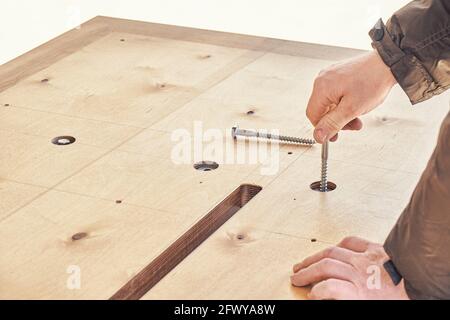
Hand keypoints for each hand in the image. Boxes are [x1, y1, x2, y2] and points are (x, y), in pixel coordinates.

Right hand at [290, 236, 408, 299]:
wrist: (425, 284)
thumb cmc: (402, 299)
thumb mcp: (371, 306)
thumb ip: (348, 299)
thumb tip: (330, 297)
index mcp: (360, 293)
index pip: (327, 289)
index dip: (314, 292)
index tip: (310, 295)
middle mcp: (360, 274)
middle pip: (325, 267)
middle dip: (306, 272)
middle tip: (296, 277)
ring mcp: (366, 259)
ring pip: (332, 252)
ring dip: (314, 257)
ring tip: (303, 262)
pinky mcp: (375, 249)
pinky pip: (352, 241)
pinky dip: (338, 244)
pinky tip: (332, 248)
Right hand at [306, 51, 396, 142]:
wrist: (388, 63)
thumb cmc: (373, 81)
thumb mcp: (352, 109)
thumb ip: (332, 124)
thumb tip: (318, 136)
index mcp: (322, 87)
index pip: (312, 115)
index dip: (322, 128)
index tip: (334, 134)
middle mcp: (323, 79)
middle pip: (321, 109)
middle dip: (335, 121)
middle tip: (351, 125)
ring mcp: (330, 76)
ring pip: (329, 102)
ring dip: (341, 113)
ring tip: (357, 117)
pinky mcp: (338, 74)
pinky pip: (335, 94)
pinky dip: (344, 103)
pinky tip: (356, 104)